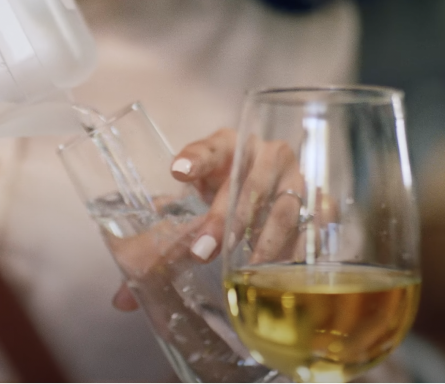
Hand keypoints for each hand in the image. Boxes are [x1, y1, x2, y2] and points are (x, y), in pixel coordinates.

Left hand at [111, 128, 305, 310]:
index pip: (211, 147)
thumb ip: (157, 245)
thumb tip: (123, 299)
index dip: (196, 158)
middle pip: (248, 184)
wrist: (270, 185)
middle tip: (201, 251)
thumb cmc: (222, 195)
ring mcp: (296, 174)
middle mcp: (264, 153)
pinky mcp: (320, 198)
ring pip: (284, 206)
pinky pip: (316, 224)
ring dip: (263, 240)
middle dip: (224, 219)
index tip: (178, 172)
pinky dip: (301, 247)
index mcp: (226, 145)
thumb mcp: (191, 205)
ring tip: (243, 268)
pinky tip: (285, 271)